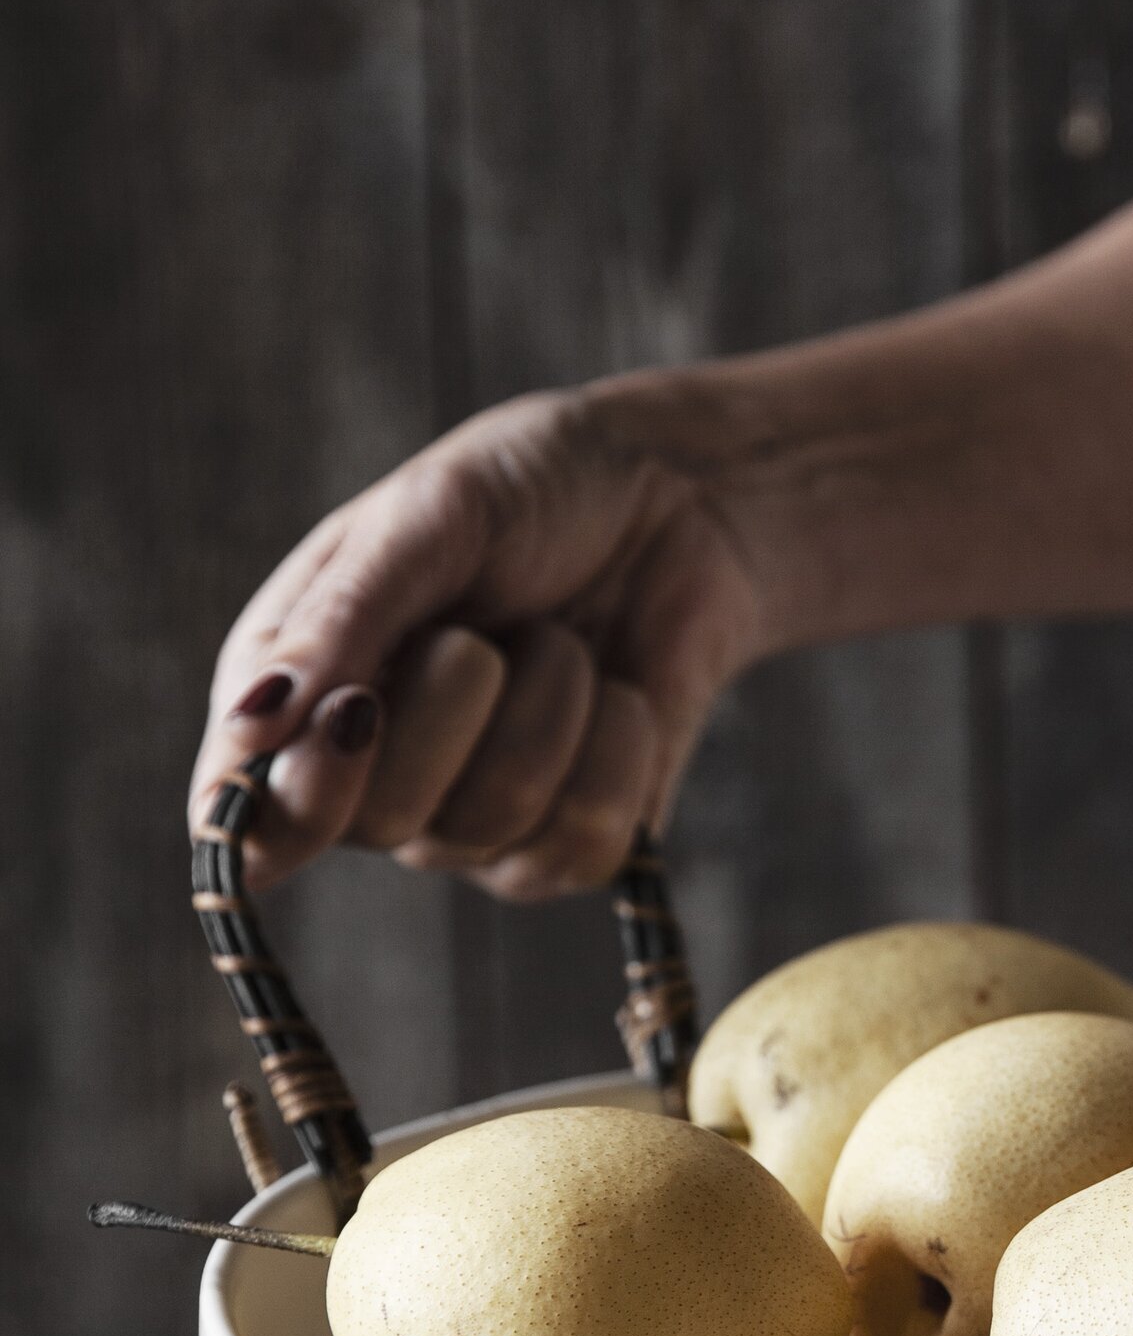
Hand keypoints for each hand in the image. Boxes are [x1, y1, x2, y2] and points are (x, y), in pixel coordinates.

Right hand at [190, 386, 767, 895]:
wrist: (683, 494)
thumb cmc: (534, 490)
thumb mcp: (430, 519)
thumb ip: (341, 621)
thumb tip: (250, 726)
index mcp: (301, 693)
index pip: (246, 820)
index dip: (294, 799)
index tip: (360, 710)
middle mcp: (377, 777)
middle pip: (378, 825)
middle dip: (448, 714)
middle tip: (479, 635)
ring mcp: (479, 819)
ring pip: (496, 825)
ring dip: (548, 708)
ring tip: (561, 638)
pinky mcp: (578, 837)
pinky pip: (585, 846)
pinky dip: (618, 751)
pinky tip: (621, 690)